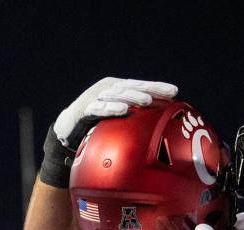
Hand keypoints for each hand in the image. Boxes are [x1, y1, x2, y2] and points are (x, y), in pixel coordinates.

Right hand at [54, 78, 177, 150]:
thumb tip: (162, 125)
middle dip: (150, 90)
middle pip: (132, 88)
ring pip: (117, 95)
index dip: (157, 87)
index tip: (174, 92)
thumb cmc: (100, 123)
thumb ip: (137, 118)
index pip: (141, 85)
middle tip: (165, 94)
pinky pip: (99, 108)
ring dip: (133, 97)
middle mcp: (108, 89)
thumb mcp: (120, 117)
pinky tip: (122, 110)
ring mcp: (96, 97)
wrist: (69, 129)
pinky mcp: (84, 109)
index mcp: (118, 88)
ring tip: (147, 100)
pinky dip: (111, 108)